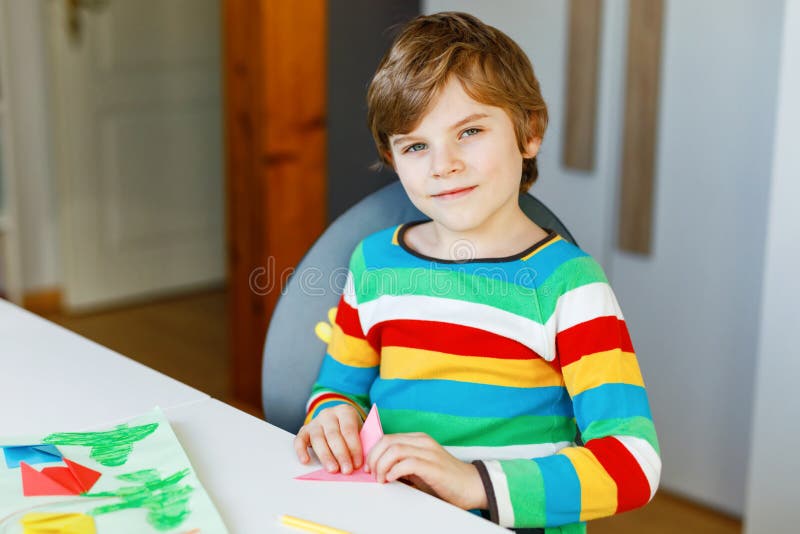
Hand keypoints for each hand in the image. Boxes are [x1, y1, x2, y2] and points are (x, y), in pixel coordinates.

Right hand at [294, 404, 362, 473]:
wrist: (336, 422)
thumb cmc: (350, 431)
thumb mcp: (359, 431)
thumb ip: (360, 443)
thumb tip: (361, 463)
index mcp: (345, 411)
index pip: (349, 430)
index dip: (353, 448)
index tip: (357, 464)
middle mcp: (328, 414)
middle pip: (333, 435)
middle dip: (341, 454)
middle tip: (346, 470)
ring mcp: (315, 421)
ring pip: (318, 439)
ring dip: (326, 456)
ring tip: (333, 470)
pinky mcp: (304, 430)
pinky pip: (300, 440)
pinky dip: (301, 451)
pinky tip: (306, 461)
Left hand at [365, 432, 487, 509]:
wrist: (473, 486)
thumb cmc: (445, 480)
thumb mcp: (419, 470)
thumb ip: (401, 465)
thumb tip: (377, 470)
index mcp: (418, 439)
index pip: (386, 438)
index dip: (373, 453)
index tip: (368, 468)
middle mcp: (422, 441)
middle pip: (387, 441)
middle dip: (374, 459)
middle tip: (372, 475)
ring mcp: (429, 452)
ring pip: (394, 449)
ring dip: (382, 465)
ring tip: (381, 479)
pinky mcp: (433, 466)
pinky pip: (407, 463)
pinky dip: (394, 471)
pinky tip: (392, 480)